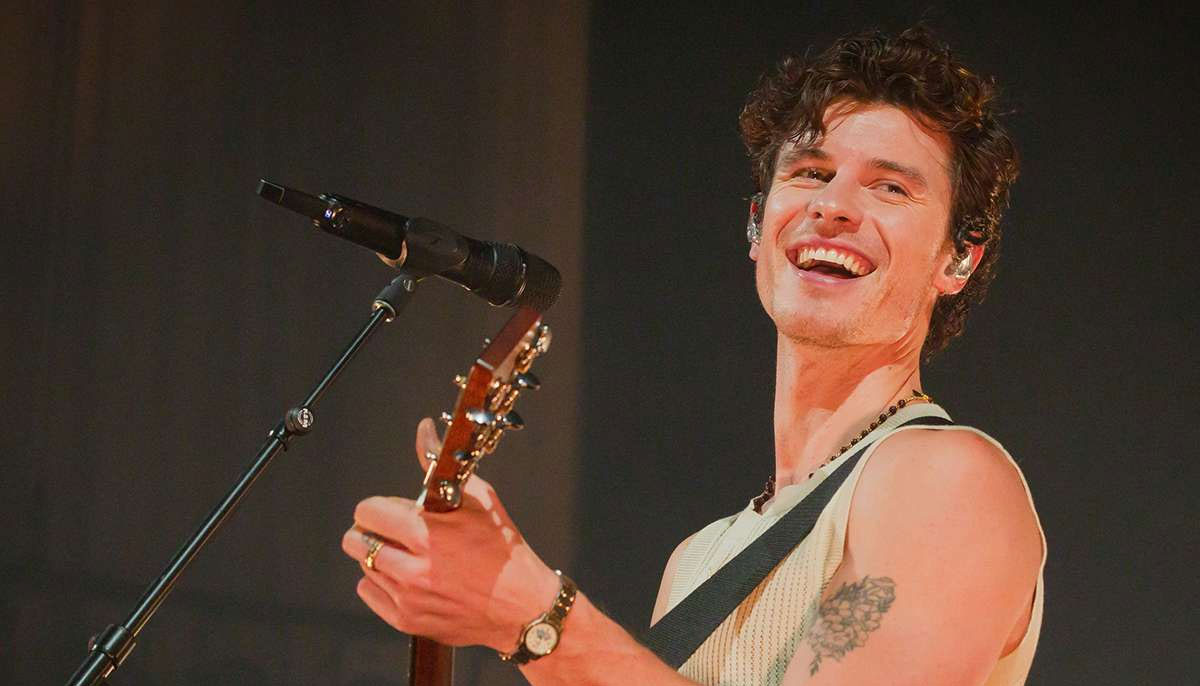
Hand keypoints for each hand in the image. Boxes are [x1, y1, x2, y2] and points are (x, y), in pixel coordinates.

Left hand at [341, 417, 560, 650]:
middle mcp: (412, 568)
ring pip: (364, 566)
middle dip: (369, 530)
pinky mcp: (406, 620)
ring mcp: (407, 597)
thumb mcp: (479, 499)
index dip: (377, 506)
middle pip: (354, 540)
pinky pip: (369, 592)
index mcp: (426, 533)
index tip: (390, 510)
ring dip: (378, 555)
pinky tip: (406, 576)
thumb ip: (440, 466)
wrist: (521, 607)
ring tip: (405, 554)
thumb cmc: (502, 548)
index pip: (367, 512)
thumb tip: (423, 430)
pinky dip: (381, 582)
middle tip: (389, 530)